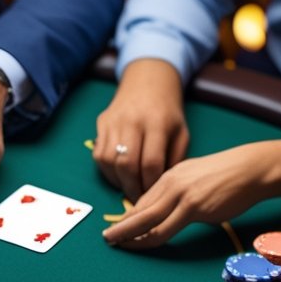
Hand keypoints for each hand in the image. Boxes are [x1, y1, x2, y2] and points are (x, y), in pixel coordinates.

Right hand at [93, 59, 187, 200]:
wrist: (148, 82)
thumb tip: (161, 188)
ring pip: (109, 161)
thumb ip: (175, 159)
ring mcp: (113, 121)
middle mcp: (132, 121)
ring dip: (117, 181)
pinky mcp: (101, 123)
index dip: (151, 184)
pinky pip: (99, 155)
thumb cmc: (168, 112)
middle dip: (132, 188)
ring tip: (128, 188)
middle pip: (127, 164)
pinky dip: (107, 171)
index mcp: (157, 122)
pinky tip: (118, 176)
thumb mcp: (181, 133)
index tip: (154, 196)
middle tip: (138, 200)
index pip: (151, 162)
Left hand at [101, 139, 280, 248]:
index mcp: (169, 177)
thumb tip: (164, 212)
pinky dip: (150, 239)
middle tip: (106, 239)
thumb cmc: (226, 178)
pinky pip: (165, 228)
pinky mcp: (194, 207)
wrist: (251, 169)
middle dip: (120, 226)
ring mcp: (181, 195)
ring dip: (129, 234)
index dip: (127, 217)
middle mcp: (170, 184)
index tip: (116, 228)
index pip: (142, 201)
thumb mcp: (195, 181)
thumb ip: (178, 195)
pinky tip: (142, 244)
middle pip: (139, 210)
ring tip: (117, 244)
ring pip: (146, 220)